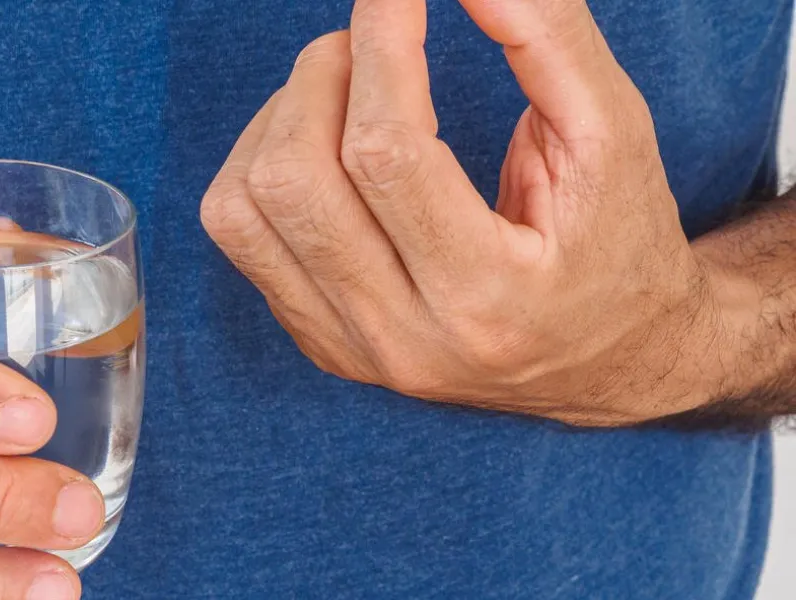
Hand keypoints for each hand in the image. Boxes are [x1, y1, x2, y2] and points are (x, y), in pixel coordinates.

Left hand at [201, 0, 720, 426]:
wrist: (608, 361)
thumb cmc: (617, 243)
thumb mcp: (613, 135)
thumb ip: (548, 38)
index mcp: (491, 297)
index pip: (388, 151)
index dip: (381, 44)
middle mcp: (405, 338)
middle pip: (296, 180)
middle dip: (321, 76)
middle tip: (367, 42)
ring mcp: (350, 348)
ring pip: (244, 209)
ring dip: (279, 118)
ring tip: (341, 91)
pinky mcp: (319, 340)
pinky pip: (239, 235)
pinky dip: (260, 164)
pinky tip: (318, 146)